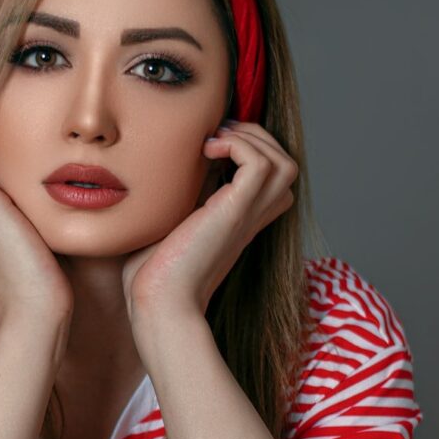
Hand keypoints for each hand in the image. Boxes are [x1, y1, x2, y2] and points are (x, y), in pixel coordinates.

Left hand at [121, 119, 297, 330]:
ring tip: (214, 142)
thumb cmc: (153, 272)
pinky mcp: (234, 213)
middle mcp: (250, 217)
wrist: (158, 301)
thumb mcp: (168, 222)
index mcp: (239, 220)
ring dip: (252, 138)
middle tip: (215, 137)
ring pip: (284, 162)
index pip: (270, 177)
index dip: (251, 149)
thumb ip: (179, 194)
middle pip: (286, 165)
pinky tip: (207, 151)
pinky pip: (261, 164)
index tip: (211, 143)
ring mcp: (246, 215)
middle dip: (255, 137)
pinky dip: (239, 145)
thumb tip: (165, 165)